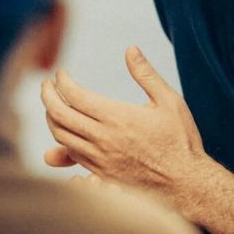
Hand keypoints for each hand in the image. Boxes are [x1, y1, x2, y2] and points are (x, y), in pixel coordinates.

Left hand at [40, 46, 209, 198]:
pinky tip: (66, 132)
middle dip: (47, 96)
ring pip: (61, 137)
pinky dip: (62, 141)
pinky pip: (71, 156)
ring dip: (51, 118)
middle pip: (59, 115)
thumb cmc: (181, 141)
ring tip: (53, 106)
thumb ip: (146, 75)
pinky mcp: (101, 174)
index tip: (60, 74)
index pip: (74, 95)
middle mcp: (103, 139)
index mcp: (117, 117)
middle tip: (46, 85)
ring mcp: (99, 159)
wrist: (186, 184)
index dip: (62, 82)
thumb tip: (131, 49)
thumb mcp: (169, 101)